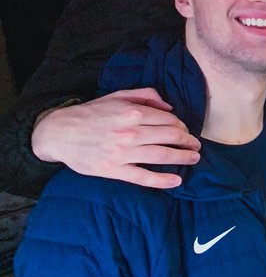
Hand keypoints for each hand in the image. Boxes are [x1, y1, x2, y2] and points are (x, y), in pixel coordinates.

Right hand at [31, 89, 200, 187]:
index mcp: (132, 112)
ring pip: (162, 156)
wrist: (59, 132)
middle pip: (170, 137)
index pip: (169, 120)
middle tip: (196, 146)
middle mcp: (130, 132)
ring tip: (194, 158)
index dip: (183, 126)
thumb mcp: (117, 96)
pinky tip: (177, 181)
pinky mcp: (113, 170)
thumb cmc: (91, 114)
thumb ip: (145, 95)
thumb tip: (169, 106)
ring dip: (183, 157)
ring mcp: (122, 153)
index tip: (186, 131)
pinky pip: (143, 177)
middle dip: (188, 141)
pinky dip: (162, 180)